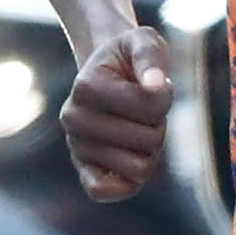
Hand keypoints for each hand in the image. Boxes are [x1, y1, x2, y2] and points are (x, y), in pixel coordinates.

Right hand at [61, 24, 172, 200]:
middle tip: (143, 109)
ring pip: (139, 169)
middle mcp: (72, 118)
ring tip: (136, 127)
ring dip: (150, 150)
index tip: (150, 83)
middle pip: (148, 141)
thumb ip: (151, 57)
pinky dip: (128, 183)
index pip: (150, 106)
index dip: (163, 95)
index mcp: (84, 86)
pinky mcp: (82, 169)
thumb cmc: (130, 56)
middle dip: (157, 125)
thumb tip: (154, 86)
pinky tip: (131, 160)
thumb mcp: (144, 41)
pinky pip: (103, 193)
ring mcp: (75, 146)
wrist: (108, 70)